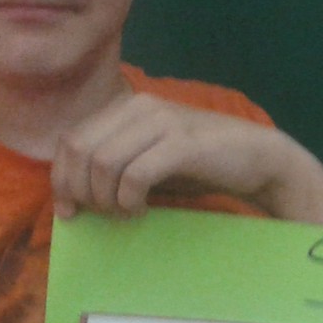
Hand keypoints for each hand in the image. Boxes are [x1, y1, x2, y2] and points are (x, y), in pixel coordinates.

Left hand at [52, 93, 322, 226]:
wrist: (261, 159)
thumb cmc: (204, 165)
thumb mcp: (152, 159)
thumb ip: (117, 164)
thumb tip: (75, 194)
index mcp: (127, 107)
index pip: (72, 139)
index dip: (62, 177)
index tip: (69, 210)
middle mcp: (140, 107)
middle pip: (80, 149)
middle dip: (79, 190)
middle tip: (97, 215)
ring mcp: (162, 123)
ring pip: (102, 162)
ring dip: (105, 198)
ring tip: (124, 213)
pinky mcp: (182, 143)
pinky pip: (135, 174)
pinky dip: (129, 199)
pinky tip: (140, 210)